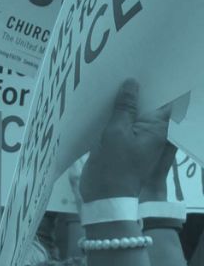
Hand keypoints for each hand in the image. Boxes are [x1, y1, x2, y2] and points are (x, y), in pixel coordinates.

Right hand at [80, 79, 171, 201]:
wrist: (104, 198)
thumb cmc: (115, 166)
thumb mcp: (117, 132)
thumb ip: (124, 108)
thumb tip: (132, 83)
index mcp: (157, 129)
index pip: (164, 101)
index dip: (157, 84)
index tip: (146, 67)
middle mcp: (150, 133)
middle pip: (148, 106)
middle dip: (137, 91)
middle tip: (123, 70)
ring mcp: (135, 140)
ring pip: (132, 115)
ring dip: (122, 103)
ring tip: (110, 83)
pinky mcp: (121, 146)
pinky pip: (120, 125)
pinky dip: (113, 116)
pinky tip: (101, 105)